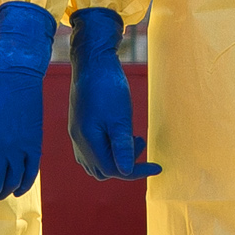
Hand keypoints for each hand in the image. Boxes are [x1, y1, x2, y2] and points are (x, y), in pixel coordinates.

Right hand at [68, 7, 158, 181]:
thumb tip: (126, 172)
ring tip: (131, 138)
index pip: (113, 169)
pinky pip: (92, 150)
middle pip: (103, 170)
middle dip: (125, 164)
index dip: (136, 171)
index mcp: (88, 141)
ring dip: (116, 158)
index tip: (157, 167)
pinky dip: (107, 150)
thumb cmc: (107, 87)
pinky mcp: (79, 126)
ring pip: (96, 162)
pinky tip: (118, 135)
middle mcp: (79, 141)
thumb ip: (122, 146)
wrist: (92, 63)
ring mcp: (77, 134)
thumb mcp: (120, 118)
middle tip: (140, 142)